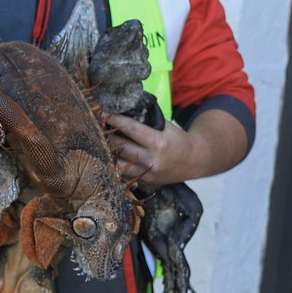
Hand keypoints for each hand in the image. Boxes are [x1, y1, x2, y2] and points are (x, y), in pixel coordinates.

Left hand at [103, 107, 247, 185]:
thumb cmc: (176, 139)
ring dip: (107, 149)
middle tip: (97, 124)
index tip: (103, 113)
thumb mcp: (165, 126)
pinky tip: (110, 153)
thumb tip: (121, 110)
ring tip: (100, 138)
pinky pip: (123, 172)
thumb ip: (145, 121)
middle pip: (119, 146)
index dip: (114, 119)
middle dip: (106, 134)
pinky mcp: (144, 182)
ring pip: (117, 161)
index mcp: (158, 142)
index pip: (129, 129)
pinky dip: (115, 162)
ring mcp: (147, 173)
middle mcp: (151, 160)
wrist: (194, 161)